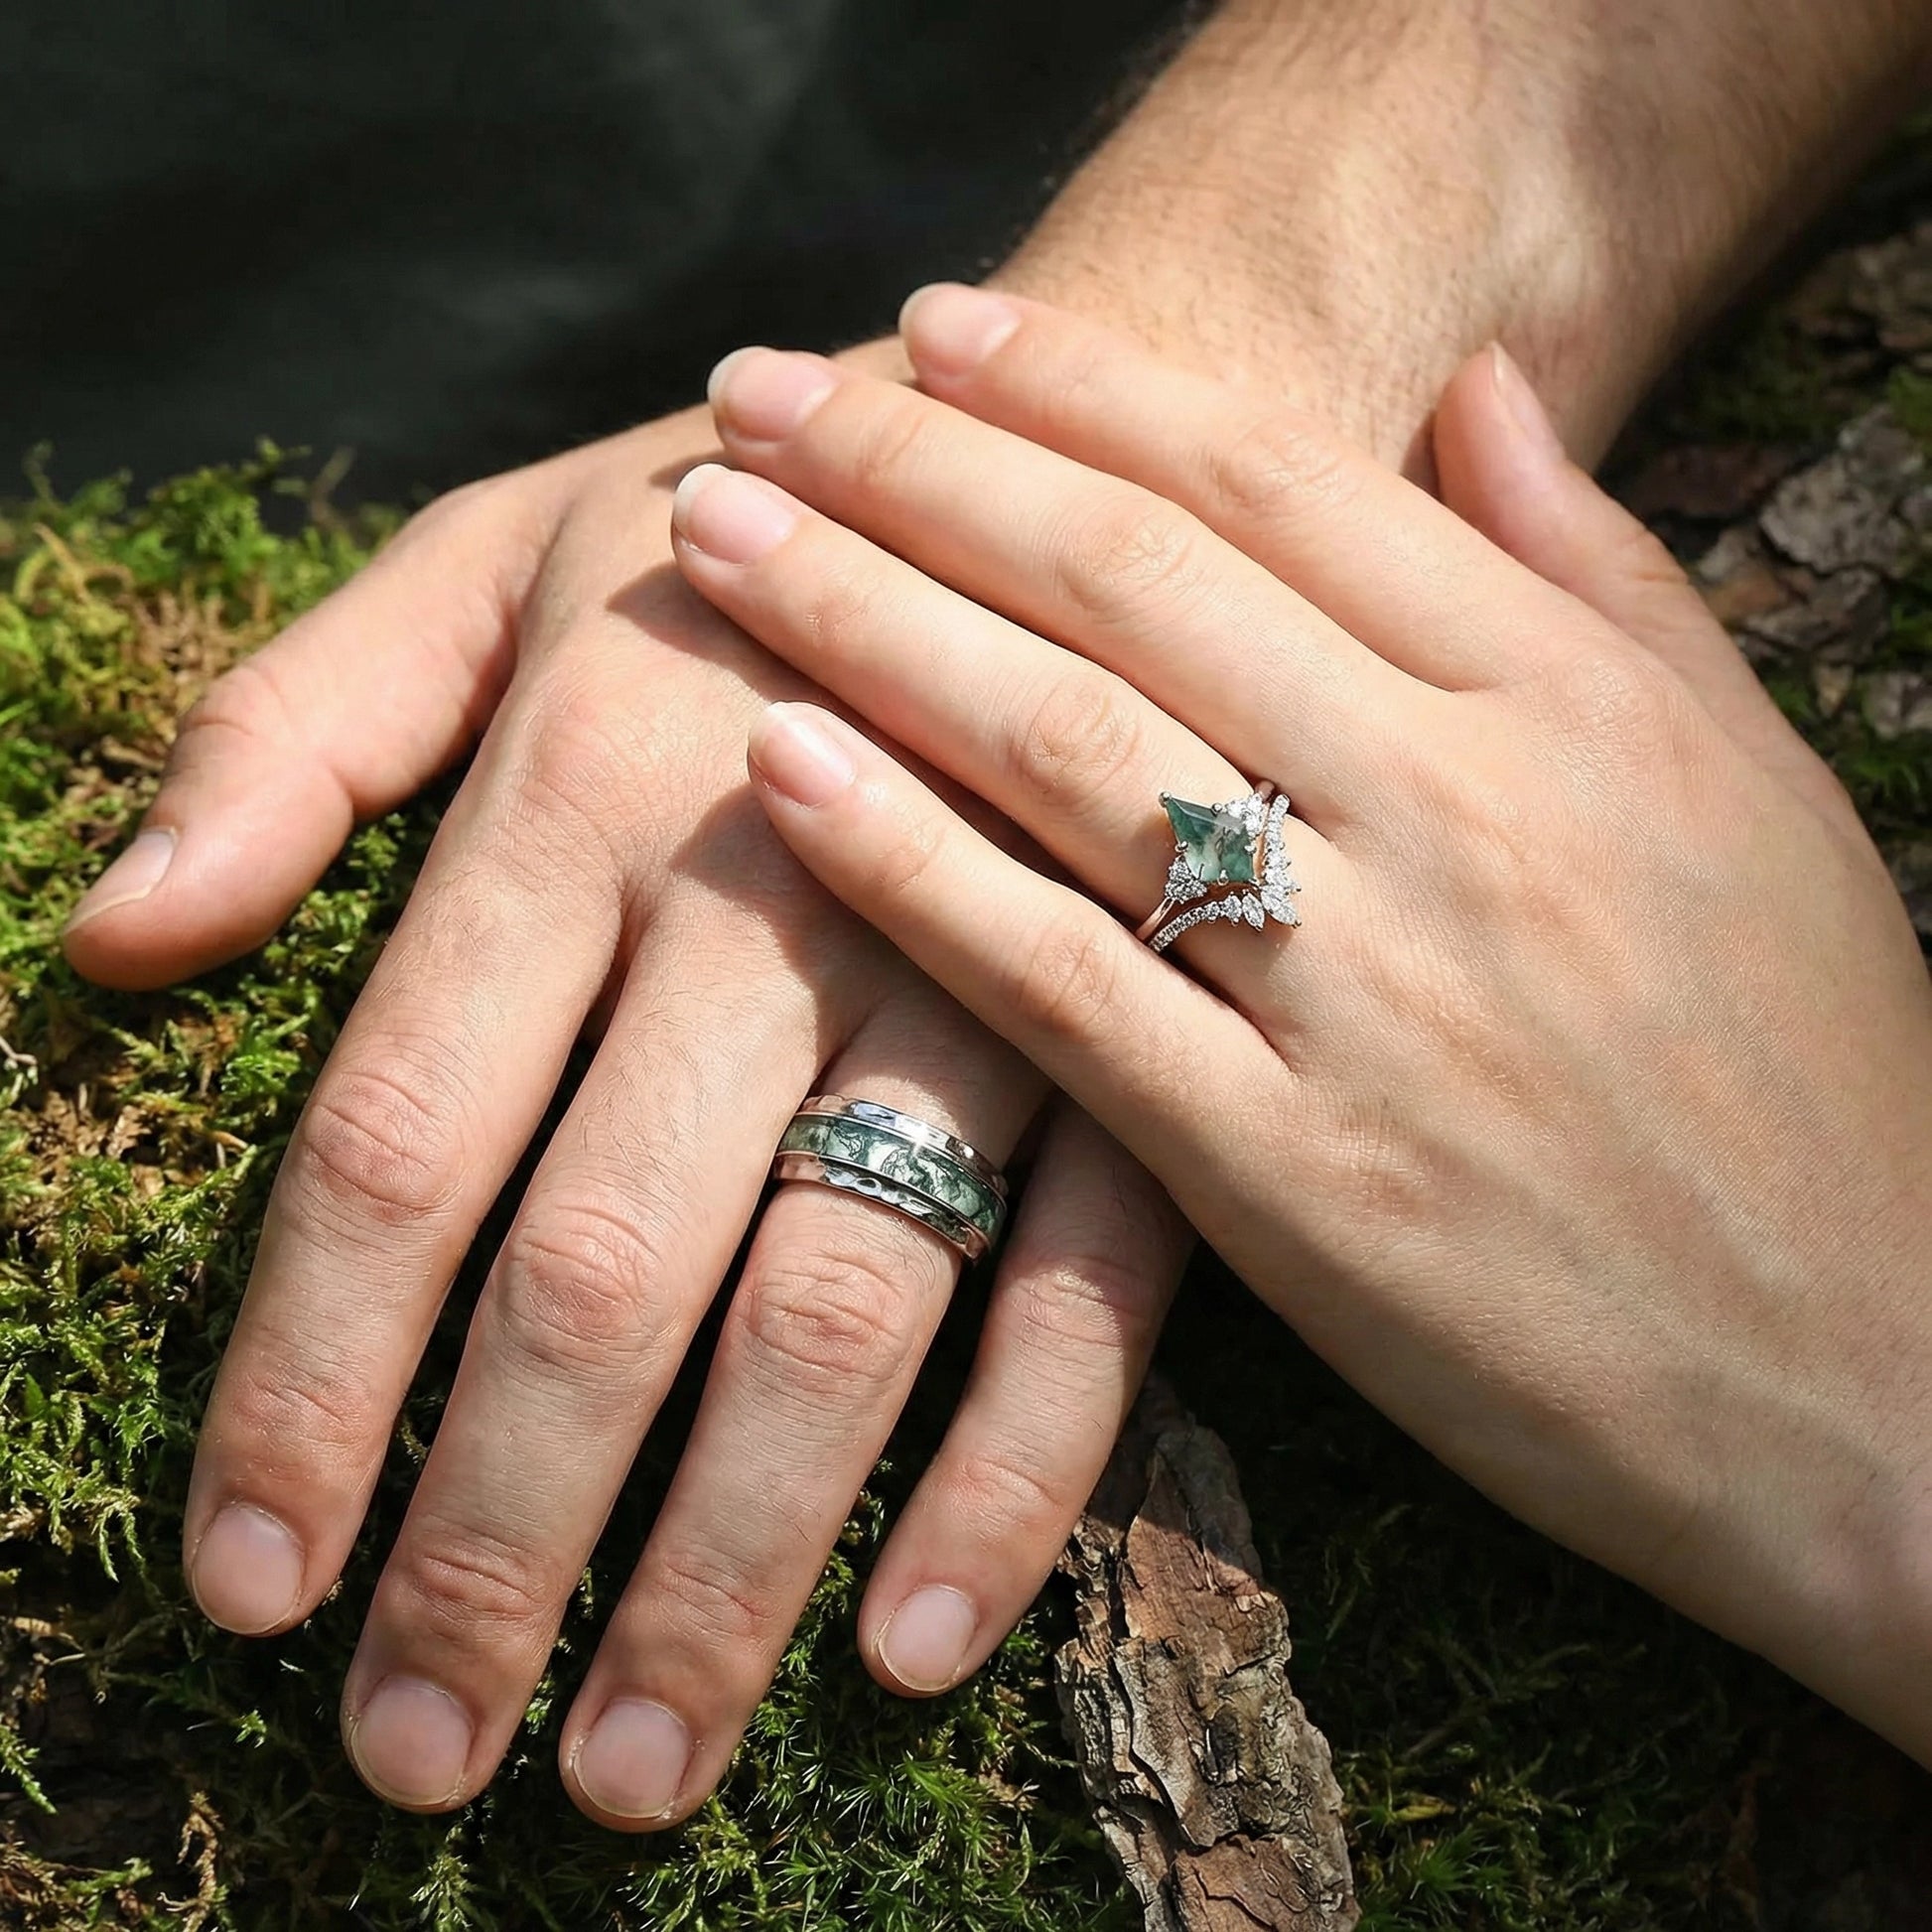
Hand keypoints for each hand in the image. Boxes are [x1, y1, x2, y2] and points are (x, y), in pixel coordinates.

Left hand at [61, 396, 1190, 1823]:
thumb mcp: (489, 552)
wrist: (1091, 443)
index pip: (394, 1133)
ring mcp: (986, 973)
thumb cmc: (752, 517)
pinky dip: (1012, 1469)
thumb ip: (291, 729)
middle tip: (413, 1755)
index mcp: (583, 772)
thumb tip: (109, 940)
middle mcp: (779, 894)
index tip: (245, 1585)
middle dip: (497, 1535)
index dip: (303, 1380)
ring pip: (842, 1305)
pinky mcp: (1142, 1038)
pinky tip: (919, 1641)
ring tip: (631, 1772)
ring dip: (733, 1559)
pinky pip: (1087, 1284)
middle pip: (602, 1265)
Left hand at [671, 289, 1931, 1761]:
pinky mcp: (1294, 1182)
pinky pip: (1064, 989)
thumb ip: (1601, 573)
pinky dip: (908, 871)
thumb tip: (1471, 380)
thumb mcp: (1749, 786)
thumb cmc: (1815, 1076)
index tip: (932, 325)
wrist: (1880, 1383)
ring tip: (712, 539)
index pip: (1274, 483)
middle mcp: (1462, 814)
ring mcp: (1371, 998)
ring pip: (1069, 754)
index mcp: (1572, 702)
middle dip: (914, 468)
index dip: (1078, 387)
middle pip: (1130, 586)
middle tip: (754, 394)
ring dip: (863, 624)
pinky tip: (777, 773)